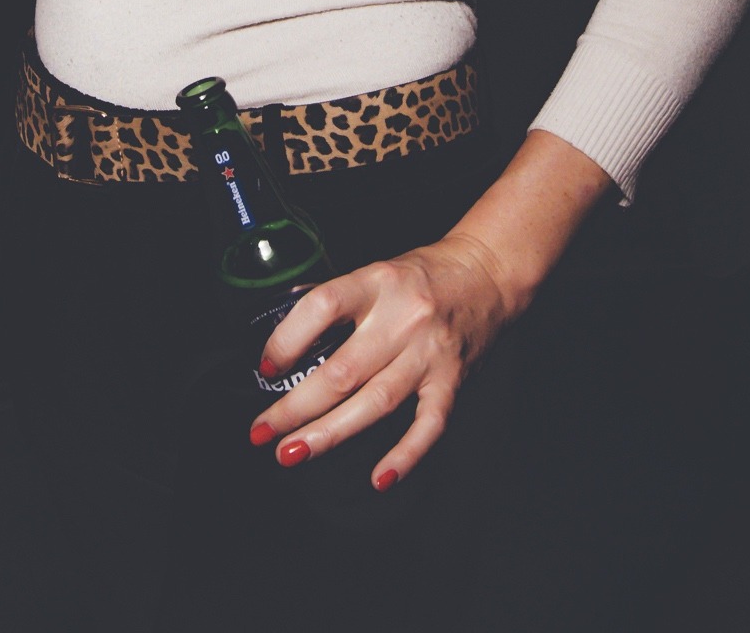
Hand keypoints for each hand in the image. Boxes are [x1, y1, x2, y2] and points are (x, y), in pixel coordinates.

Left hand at [249, 132, 611, 487]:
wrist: (487, 273)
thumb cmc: (423, 274)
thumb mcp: (376, 272)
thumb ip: (341, 303)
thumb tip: (289, 343)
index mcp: (377, 281)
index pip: (322, 306)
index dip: (288, 339)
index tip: (267, 367)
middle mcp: (403, 317)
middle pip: (343, 369)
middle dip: (296, 407)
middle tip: (262, 432)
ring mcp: (431, 352)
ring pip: (375, 401)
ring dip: (330, 433)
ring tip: (292, 453)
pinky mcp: (453, 379)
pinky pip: (428, 424)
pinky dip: (404, 455)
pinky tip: (378, 478)